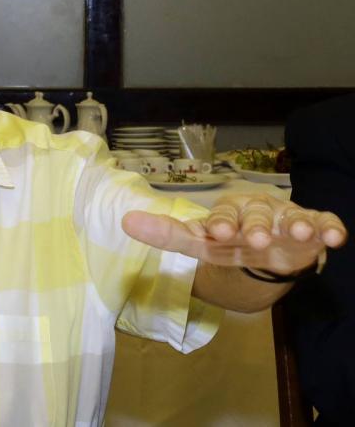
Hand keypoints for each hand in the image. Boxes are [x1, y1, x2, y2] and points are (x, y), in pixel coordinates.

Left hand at [122, 194, 347, 273]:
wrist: (267, 248)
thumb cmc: (229, 241)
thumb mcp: (199, 243)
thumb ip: (166, 234)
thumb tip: (125, 221)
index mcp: (228, 212)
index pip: (222, 215)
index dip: (221, 222)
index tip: (218, 231)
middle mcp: (257, 211)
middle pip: (257, 214)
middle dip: (256, 225)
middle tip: (256, 237)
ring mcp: (286, 218)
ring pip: (291, 216)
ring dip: (295, 223)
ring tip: (298, 232)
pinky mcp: (312, 227)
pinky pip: (323, 223)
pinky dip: (329, 227)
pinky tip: (335, 236)